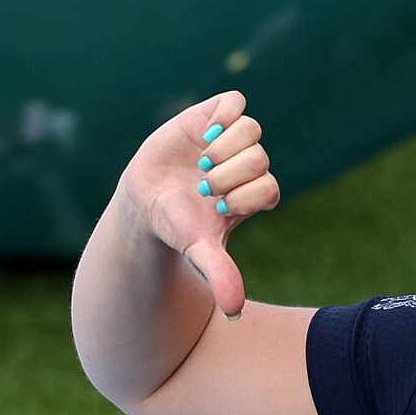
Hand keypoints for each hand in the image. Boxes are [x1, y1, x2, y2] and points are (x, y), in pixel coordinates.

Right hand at [115, 90, 277, 316]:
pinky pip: (235, 103)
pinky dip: (223, 115)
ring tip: (201, 161)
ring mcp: (231, 141)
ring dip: (224, 148)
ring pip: (252, 130)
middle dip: (228, 175)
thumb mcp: (198, 250)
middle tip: (203, 187)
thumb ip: (220, 273)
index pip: (269, 188)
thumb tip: (234, 311)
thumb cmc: (178, 226)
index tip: (215, 209)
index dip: (242, 198)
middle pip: (260, 159)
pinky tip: (204, 133)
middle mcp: (248, 166)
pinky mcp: (212, 118)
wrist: (146, 200)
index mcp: (254, 195)